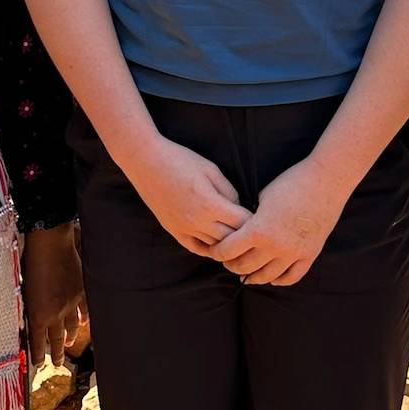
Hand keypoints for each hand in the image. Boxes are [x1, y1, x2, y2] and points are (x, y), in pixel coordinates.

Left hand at [21, 221, 85, 367]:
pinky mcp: (81, 292)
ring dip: (70, 337)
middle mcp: (56, 313)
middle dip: (56, 354)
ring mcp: (71, 304)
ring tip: (69, 343)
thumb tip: (28, 317)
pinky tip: (81, 322)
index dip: (38, 356)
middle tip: (57, 364)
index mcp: (38, 314)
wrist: (51, 244)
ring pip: (72, 327)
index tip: (38, 365)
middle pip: (57, 339)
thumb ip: (27, 306)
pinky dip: (82, 318)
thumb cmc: (30, 262)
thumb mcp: (22, 288)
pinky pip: (84, 310)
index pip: (37, 342)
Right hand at [127, 136, 245, 257]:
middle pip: (230, 239)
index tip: (262, 217)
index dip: (254, 221)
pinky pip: (195, 248)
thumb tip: (239, 208)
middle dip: (244, 235)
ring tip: (240, 240)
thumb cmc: (181, 160)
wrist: (146, 162)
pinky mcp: (173, 230)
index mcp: (210, 204)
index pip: (242, 223)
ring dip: (228, 244)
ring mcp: (184, 228)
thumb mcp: (211, 170)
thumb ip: (229, 191)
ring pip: (214, 247)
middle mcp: (197, 221)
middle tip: (255, 231)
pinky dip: (209, 249)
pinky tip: (218, 245)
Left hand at [213, 160, 346, 288]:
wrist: (326, 180)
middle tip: (228, 262)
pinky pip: (292, 277)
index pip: (228, 250)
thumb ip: (251, 218)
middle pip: (244, 266)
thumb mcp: (263, 197)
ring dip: (253, 276)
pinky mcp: (310, 254)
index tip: (215, 251)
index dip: (218, 252)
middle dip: (232, 265)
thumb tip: (241, 229)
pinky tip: (272, 277)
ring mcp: (294, 252)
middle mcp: (275, 246)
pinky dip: (279, 280)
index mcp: (258, 229)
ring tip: (246, 273)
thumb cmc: (292, 182)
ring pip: (266, 276)